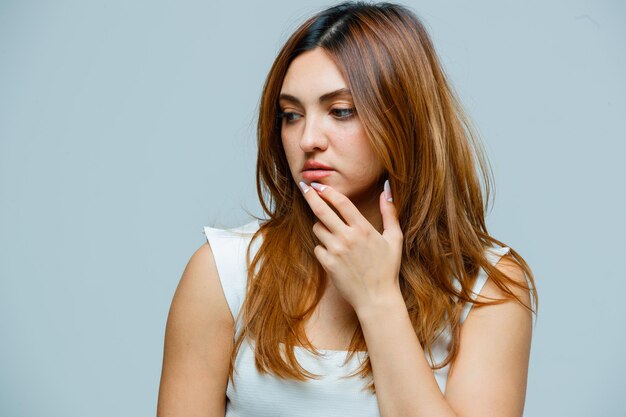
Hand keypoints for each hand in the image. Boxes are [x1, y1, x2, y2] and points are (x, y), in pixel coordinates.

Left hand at [298, 180, 403, 315]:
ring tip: (331, 232)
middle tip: (304, 187)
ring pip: (317, 228)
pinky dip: (322, 247)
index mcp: (364, 229)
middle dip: (311, 196)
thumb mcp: (394, 239)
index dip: (328, 191)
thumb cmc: (387, 268)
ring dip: (321, 226)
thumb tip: (386, 190)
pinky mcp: (328, 264)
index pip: (341, 202)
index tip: (320, 185)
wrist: (376, 298)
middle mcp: (348, 237)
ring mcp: (336, 251)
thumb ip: (390, 213)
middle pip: (322, 210)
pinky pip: (317, 248)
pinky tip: (333, 253)